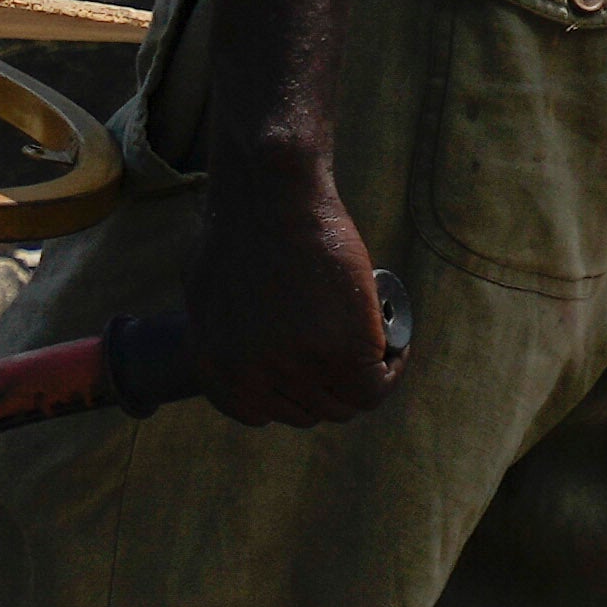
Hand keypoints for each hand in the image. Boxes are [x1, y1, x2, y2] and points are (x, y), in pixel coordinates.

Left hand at [193, 153, 405, 429]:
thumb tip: (243, 349)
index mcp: (215, 366)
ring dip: (363, 380)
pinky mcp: (342, 351)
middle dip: (329, 385)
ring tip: (374, 349)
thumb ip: (223, 331)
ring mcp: (298, 367)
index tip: (310, 368)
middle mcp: (253, 376)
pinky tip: (396, 347)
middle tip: (349, 354)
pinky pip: (376, 386)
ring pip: (344, 402)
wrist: (271, 195)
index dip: (289, 393)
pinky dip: (392, 369)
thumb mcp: (209, 289)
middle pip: (307, 409)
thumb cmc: (240, 227)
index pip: (259, 412)